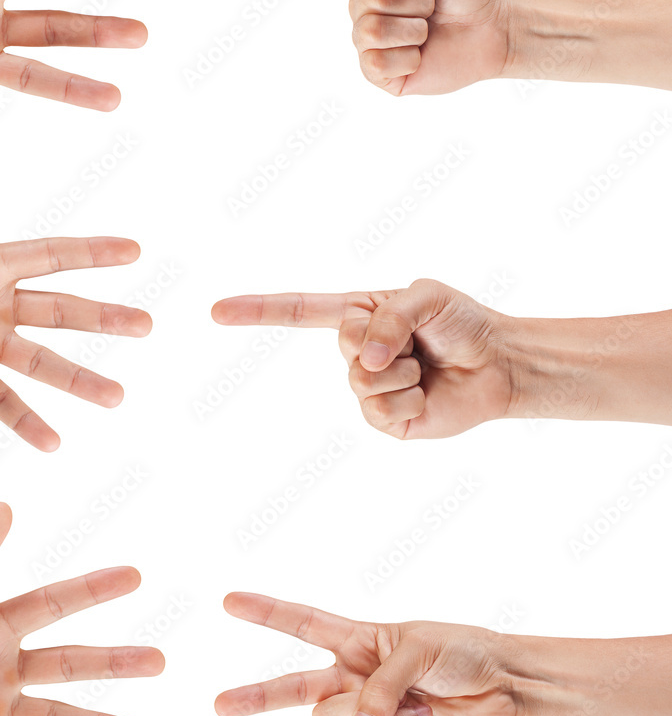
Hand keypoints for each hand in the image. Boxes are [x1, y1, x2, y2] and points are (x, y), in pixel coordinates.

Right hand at [211, 280, 514, 438]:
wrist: (499, 364)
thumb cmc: (462, 322)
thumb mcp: (427, 296)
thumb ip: (390, 317)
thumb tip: (367, 360)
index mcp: (357, 314)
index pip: (298, 311)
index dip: (256, 310)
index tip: (216, 311)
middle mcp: (356, 351)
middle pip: (343, 347)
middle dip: (385, 341)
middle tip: (415, 342)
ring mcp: (367, 387)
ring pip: (363, 381)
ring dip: (404, 372)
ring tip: (425, 368)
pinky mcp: (384, 419)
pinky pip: (381, 409)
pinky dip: (411, 398)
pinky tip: (426, 393)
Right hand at [215, 592, 517, 715]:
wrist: (500, 687)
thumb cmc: (458, 651)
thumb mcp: (415, 648)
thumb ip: (379, 685)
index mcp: (356, 639)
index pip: (301, 623)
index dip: (265, 611)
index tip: (229, 601)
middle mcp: (352, 676)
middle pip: (293, 688)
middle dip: (254, 697)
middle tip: (219, 706)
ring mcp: (366, 712)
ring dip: (365, 709)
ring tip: (410, 700)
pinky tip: (421, 714)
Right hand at [349, 0, 513, 94]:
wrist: (494, 23)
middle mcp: (365, 8)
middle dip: (414, 0)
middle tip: (433, 4)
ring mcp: (369, 42)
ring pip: (370, 32)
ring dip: (412, 29)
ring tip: (428, 29)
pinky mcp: (378, 73)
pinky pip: (375, 64)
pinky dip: (407, 59)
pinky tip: (420, 55)